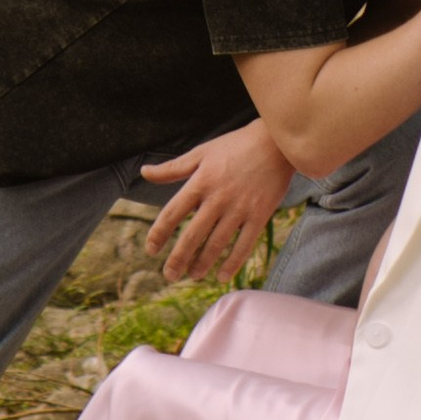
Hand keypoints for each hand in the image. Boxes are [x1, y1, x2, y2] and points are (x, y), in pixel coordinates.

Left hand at [139, 117, 295, 283]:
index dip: (159, 234)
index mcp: (200, 182)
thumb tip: (144, 172)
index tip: (151, 249)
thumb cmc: (235, 146)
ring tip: (192, 276)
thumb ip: (172, 168)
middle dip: (178, 258)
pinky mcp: (259, 215)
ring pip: (217, 244)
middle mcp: (218, 198)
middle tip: (168, 275)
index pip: (172, 213)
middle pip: (192, 235)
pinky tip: (222, 276)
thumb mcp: (201, 152)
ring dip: (202, 263)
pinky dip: (233, 263)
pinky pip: (244, 245)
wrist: (277, 143)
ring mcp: (240, 208)